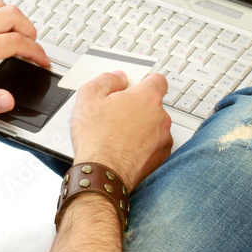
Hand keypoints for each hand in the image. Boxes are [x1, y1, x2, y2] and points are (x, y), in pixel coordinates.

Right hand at [70, 71, 172, 188]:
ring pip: (153, 125)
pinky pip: (154, 143)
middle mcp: (161, 116)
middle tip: (115, 112)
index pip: (157, 79)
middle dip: (137, 106)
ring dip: (140, 126)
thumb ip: (106, 79)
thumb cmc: (96, 138)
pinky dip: (142, 144)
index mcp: (147, 97)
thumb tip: (117, 77)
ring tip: (117, 134)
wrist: (102, 174)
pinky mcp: (161, 157)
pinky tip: (124, 148)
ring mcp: (163, 138)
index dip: (143, 81)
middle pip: (153, 103)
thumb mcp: (89, 96)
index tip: (131, 86)